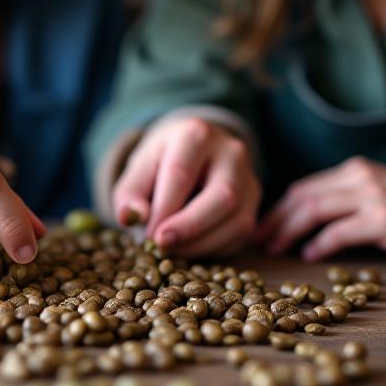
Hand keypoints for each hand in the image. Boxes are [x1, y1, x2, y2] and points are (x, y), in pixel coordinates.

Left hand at [112, 117, 259, 256]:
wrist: (193, 150)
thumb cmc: (163, 160)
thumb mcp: (140, 168)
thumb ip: (130, 193)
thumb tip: (130, 218)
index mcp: (195, 134)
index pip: (181, 173)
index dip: (164, 209)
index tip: (147, 234)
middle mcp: (231, 151)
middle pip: (222, 196)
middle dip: (190, 227)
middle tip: (163, 246)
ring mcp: (248, 176)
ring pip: (237, 219)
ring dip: (203, 244)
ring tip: (174, 251)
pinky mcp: (255, 201)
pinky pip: (242, 232)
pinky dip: (216, 248)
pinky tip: (192, 248)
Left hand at [256, 156, 385, 261]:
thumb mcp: (380, 195)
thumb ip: (348, 200)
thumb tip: (307, 223)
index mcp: (355, 169)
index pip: (304, 187)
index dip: (279, 208)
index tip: (263, 228)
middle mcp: (360, 176)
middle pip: (302, 196)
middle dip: (275, 220)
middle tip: (259, 241)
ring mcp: (372, 196)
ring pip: (313, 210)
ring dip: (288, 231)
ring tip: (275, 249)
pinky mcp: (384, 219)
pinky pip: (339, 231)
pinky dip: (320, 244)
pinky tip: (310, 256)